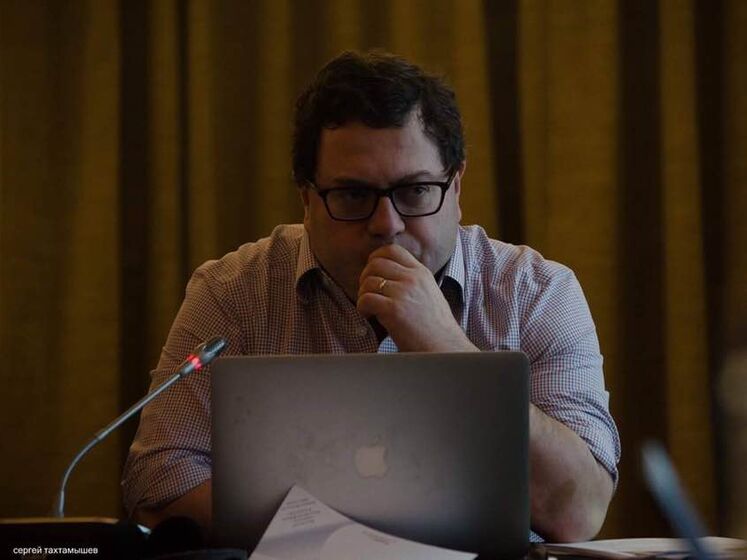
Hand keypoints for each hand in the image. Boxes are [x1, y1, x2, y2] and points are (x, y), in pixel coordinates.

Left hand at [356, 244, 476, 351]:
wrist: (445, 348)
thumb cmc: (435, 328)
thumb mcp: (429, 294)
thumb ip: (412, 282)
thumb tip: (388, 277)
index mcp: (421, 273)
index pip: (392, 250)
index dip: (376, 259)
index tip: (374, 275)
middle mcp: (413, 278)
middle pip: (375, 263)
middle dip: (365, 277)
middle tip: (368, 293)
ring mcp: (403, 293)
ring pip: (368, 281)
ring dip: (362, 295)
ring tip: (370, 309)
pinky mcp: (394, 310)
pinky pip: (365, 299)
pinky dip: (362, 308)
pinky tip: (370, 316)